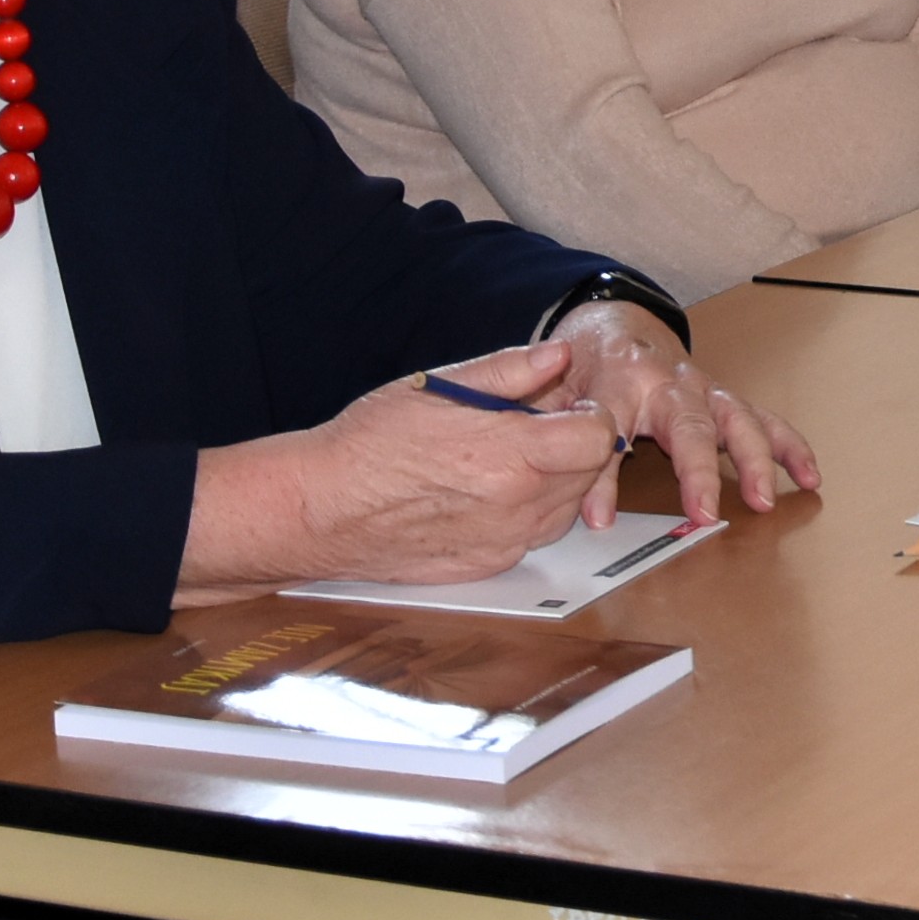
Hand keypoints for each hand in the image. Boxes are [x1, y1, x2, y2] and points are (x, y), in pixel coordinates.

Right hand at [177, 339, 616, 601]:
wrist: (321, 509)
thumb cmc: (371, 442)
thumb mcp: (439, 385)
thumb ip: (509, 371)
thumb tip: (559, 355)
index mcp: (510, 453)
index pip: (597, 438)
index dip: (590, 414)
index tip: (568, 404)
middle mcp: (516, 504)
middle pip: (589, 474)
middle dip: (576, 445)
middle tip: (538, 425)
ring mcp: (505, 541)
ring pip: (567, 508)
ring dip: (557, 480)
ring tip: (510, 457)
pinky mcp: (488, 564)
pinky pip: (535, 535)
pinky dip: (530, 511)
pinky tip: (492, 490)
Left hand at [536, 301, 823, 525]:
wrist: (614, 323)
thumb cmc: (587, 364)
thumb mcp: (555, 398)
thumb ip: (563, 441)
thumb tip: (587, 511)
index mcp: (620, 378)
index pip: (611, 428)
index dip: (603, 476)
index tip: (600, 517)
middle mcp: (669, 381)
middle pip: (690, 424)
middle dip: (699, 469)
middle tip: (704, 513)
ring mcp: (704, 388)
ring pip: (737, 419)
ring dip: (755, 460)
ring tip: (764, 500)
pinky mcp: (725, 399)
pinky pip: (763, 419)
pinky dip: (788, 445)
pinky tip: (808, 474)